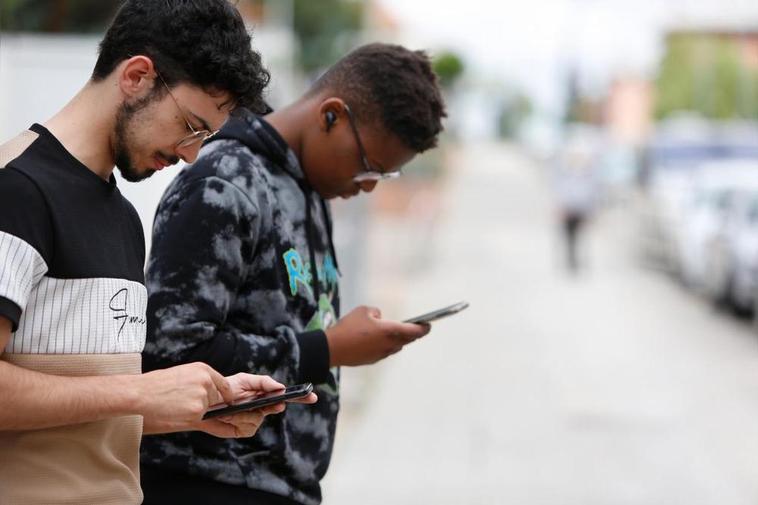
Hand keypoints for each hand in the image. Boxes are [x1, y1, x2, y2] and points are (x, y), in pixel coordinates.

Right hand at [136, 362, 233, 431]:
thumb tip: (210, 392)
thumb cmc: (155, 385)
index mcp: (203, 369)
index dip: (226, 395)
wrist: (140, 394)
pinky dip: (190, 419)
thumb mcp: (182, 374)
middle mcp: (206, 381)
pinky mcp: (197, 411)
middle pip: (215, 398)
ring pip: (206, 410)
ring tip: (175, 406)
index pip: (223, 384)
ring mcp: (203, 396)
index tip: (228, 401)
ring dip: (195, 412)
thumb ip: (199, 381)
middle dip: (204, 404)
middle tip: (182, 403)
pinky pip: (199, 419)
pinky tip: (176, 413)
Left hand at [195, 373, 317, 437]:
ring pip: (259, 419)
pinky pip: (248, 427)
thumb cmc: (226, 389)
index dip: (300, 397)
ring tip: (232, 407)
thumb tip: (280, 387)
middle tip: (274, 405)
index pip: (286, 396)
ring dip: (244, 413)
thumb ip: (264, 382)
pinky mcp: (243, 430)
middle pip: (277, 408)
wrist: (205, 403)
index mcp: (265, 395)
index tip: (312, 397)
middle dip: (274, 406)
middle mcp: (262, 408)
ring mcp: (253, 420)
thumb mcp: (245, 380)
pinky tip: (229, 417)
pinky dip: (237, 420)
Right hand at [325, 306, 430, 366]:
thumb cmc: (349, 327)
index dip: (423, 328)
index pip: (414, 331)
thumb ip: (376, 312)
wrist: (332, 349)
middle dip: (413, 334)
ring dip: (399, 340)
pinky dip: (387, 345)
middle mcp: (390, 345)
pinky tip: (379, 340)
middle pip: (407, 340)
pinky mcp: (373, 360)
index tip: (428, 325)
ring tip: (397, 333)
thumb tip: (379, 318)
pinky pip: (385, 351)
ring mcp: (382, 354)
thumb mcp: (363, 311)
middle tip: (415, 328)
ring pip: (396, 347)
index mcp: (391, 331)